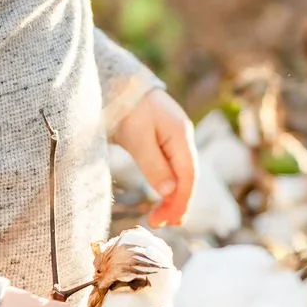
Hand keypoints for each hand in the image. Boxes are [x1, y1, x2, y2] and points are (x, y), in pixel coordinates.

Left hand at [112, 89, 197, 226]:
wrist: (118, 82)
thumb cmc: (127, 108)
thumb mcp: (137, 138)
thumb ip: (154, 165)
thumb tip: (169, 193)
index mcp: (180, 135)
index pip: (188, 174)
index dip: (181, 200)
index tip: (167, 221)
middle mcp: (182, 137)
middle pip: (187, 175)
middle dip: (178, 202)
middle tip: (162, 224)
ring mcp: (174, 137)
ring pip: (180, 172)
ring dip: (173, 196)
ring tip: (162, 217)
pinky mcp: (163, 140)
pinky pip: (171, 166)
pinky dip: (167, 184)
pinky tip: (161, 196)